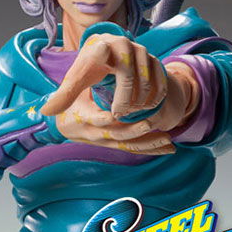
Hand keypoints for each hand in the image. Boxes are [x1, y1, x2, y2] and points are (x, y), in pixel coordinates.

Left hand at [42, 32, 167, 120]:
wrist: (110, 50)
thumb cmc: (90, 67)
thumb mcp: (76, 79)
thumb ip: (63, 95)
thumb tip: (46, 112)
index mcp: (101, 46)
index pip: (104, 54)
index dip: (108, 71)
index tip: (111, 99)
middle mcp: (123, 44)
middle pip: (129, 76)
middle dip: (125, 100)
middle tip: (118, 115)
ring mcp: (141, 51)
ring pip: (147, 81)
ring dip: (140, 101)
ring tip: (130, 113)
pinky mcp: (154, 59)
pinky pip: (160, 82)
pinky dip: (154, 98)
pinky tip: (146, 109)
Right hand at [52, 88, 174, 154]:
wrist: (65, 124)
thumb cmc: (71, 102)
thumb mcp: (70, 94)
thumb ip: (71, 89)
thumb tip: (62, 82)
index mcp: (82, 120)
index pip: (93, 120)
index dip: (102, 119)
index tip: (113, 116)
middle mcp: (94, 134)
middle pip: (115, 135)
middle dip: (132, 130)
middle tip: (148, 124)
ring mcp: (106, 141)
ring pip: (128, 145)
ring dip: (148, 143)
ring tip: (166, 139)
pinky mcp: (115, 144)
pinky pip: (134, 149)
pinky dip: (151, 148)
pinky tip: (169, 147)